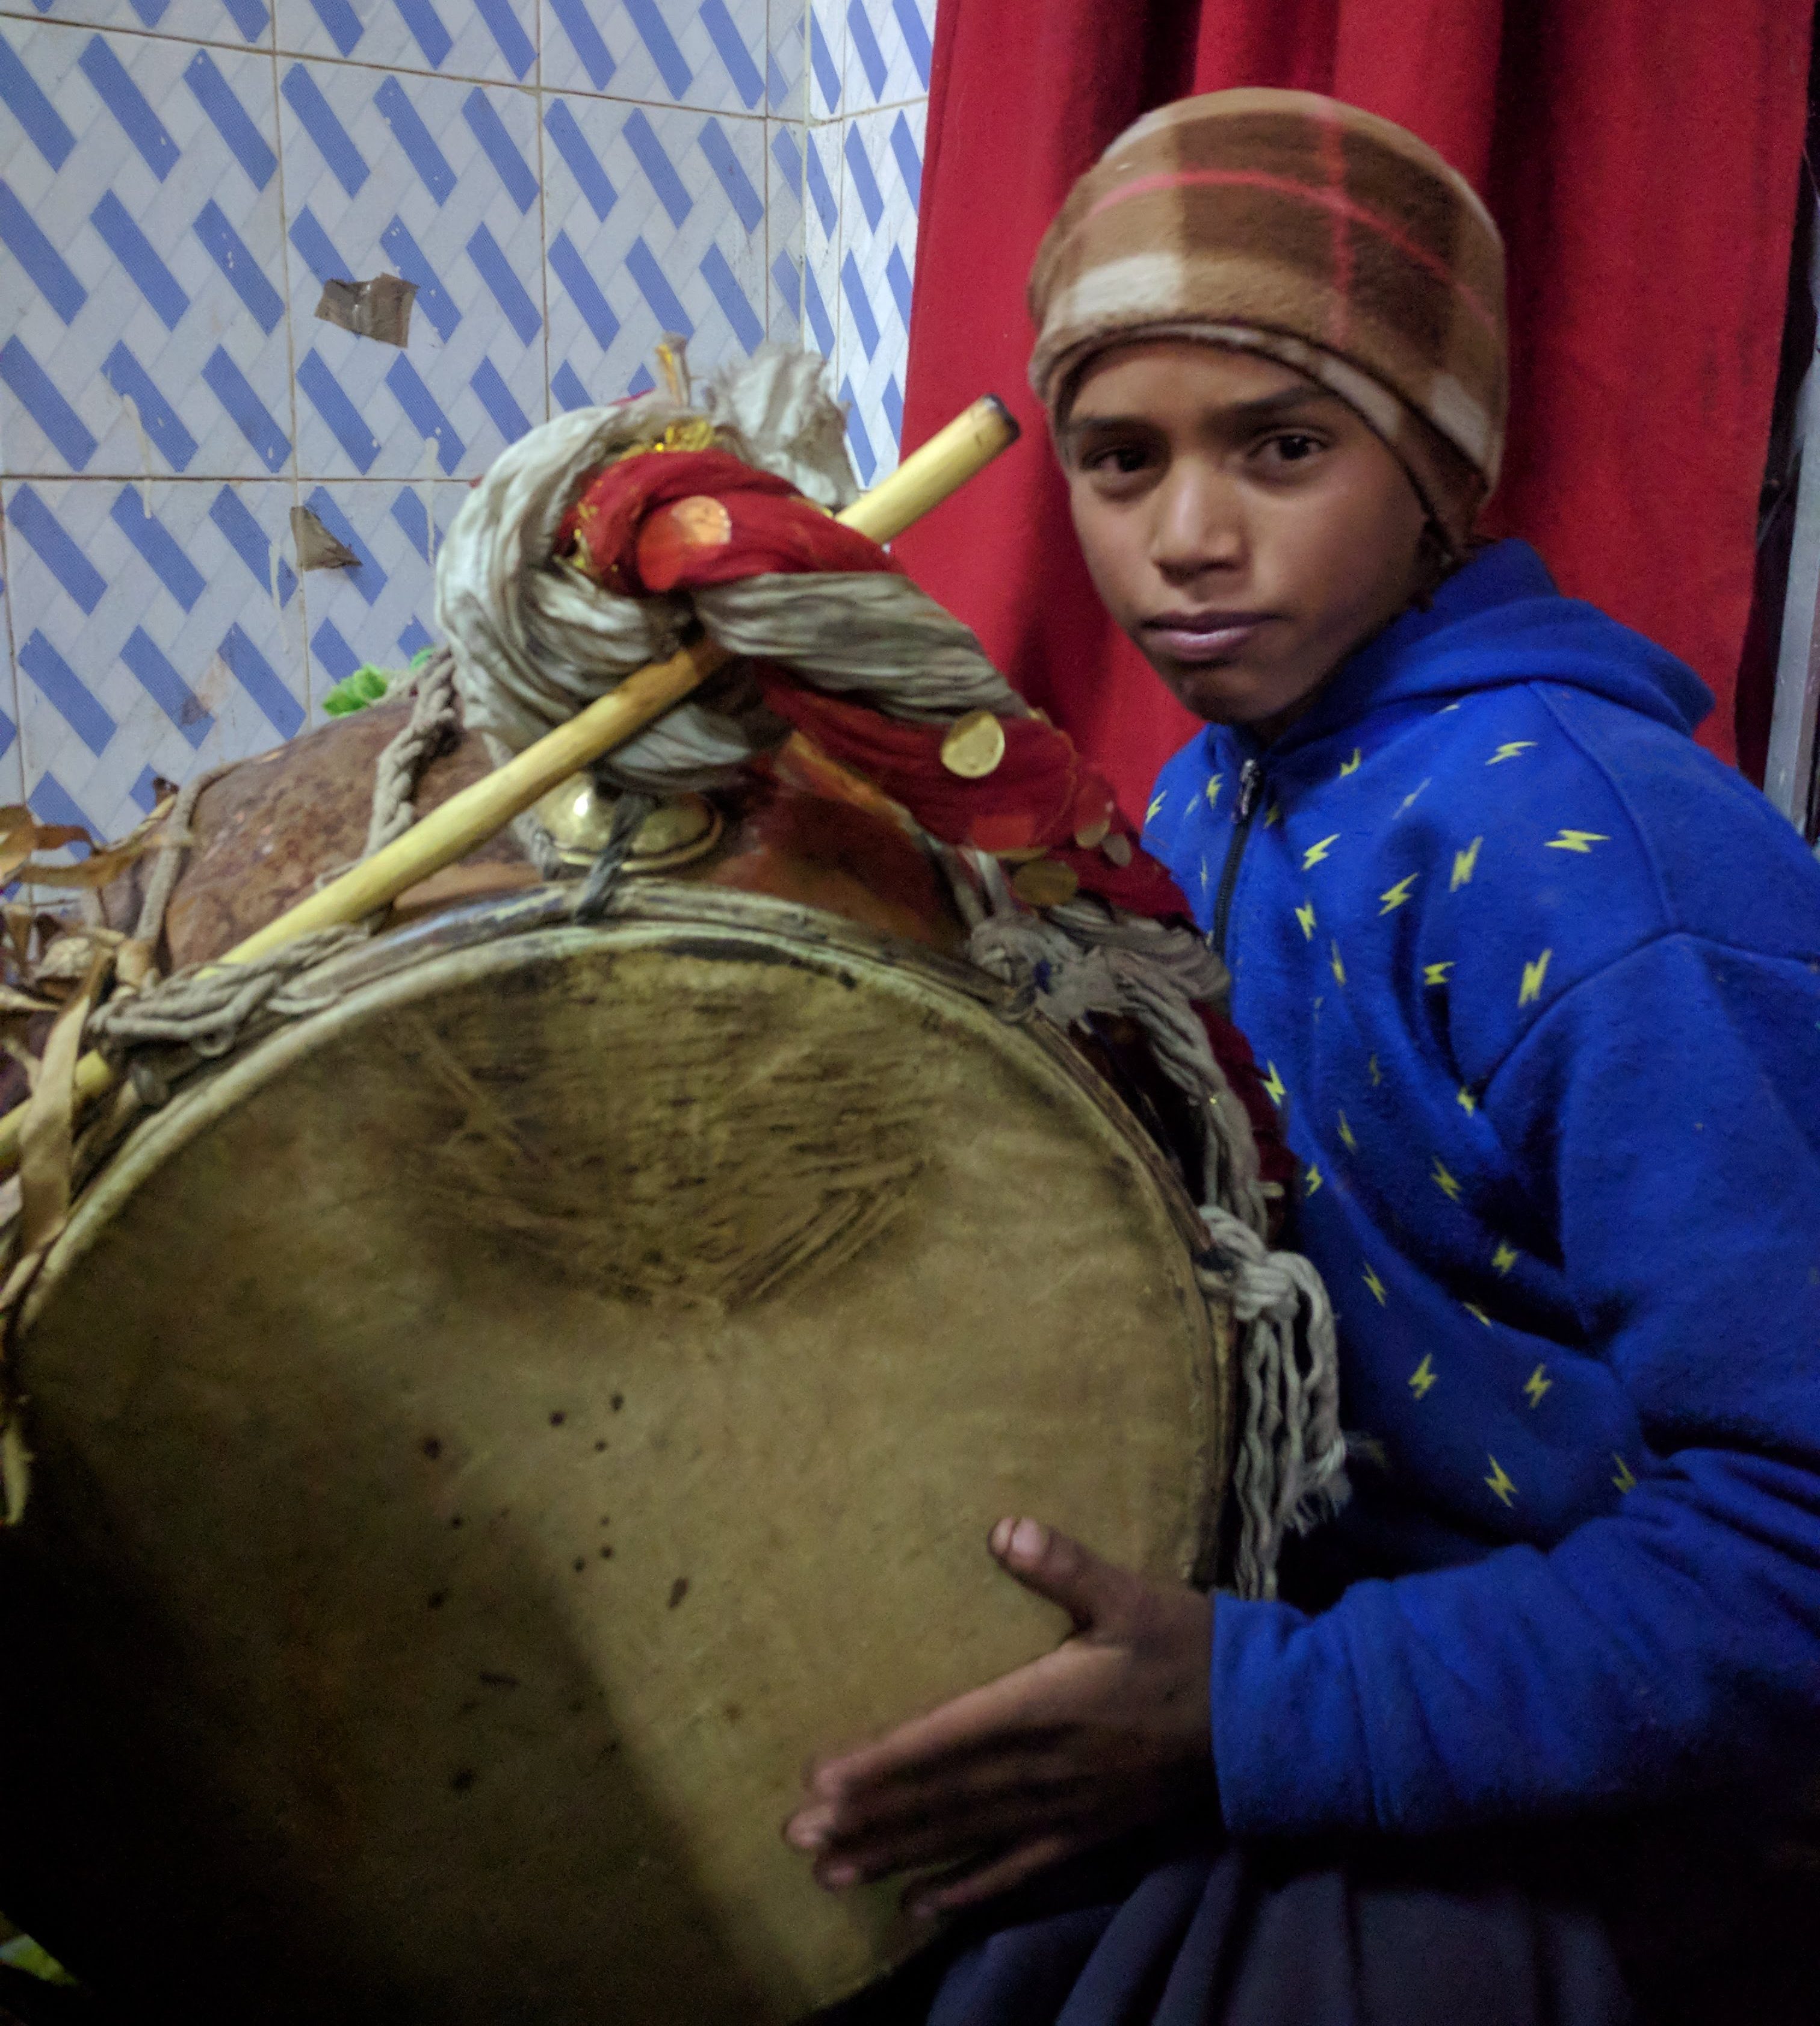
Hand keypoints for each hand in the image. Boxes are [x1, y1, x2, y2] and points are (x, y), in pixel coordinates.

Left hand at [783, 1516, 1214, 1918]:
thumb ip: (1066, 1566)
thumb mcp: (1131, 1596)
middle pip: (941, 1800)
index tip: (823, 1781)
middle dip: (868, 1819)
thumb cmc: (1191, 1649)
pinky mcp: (1088, 1833)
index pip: (946, 1740)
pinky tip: (921, 1908)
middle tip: (799, 1837)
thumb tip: (1004, 1529)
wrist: (1265, 1723)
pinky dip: (968, 1891)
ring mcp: (1064, 1810)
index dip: (883, 1762)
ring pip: (965, 1840)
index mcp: (1045, 1708)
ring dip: (898, 1856)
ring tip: (832, 1874)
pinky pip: (1017, 1869)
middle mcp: (1043, 1770)